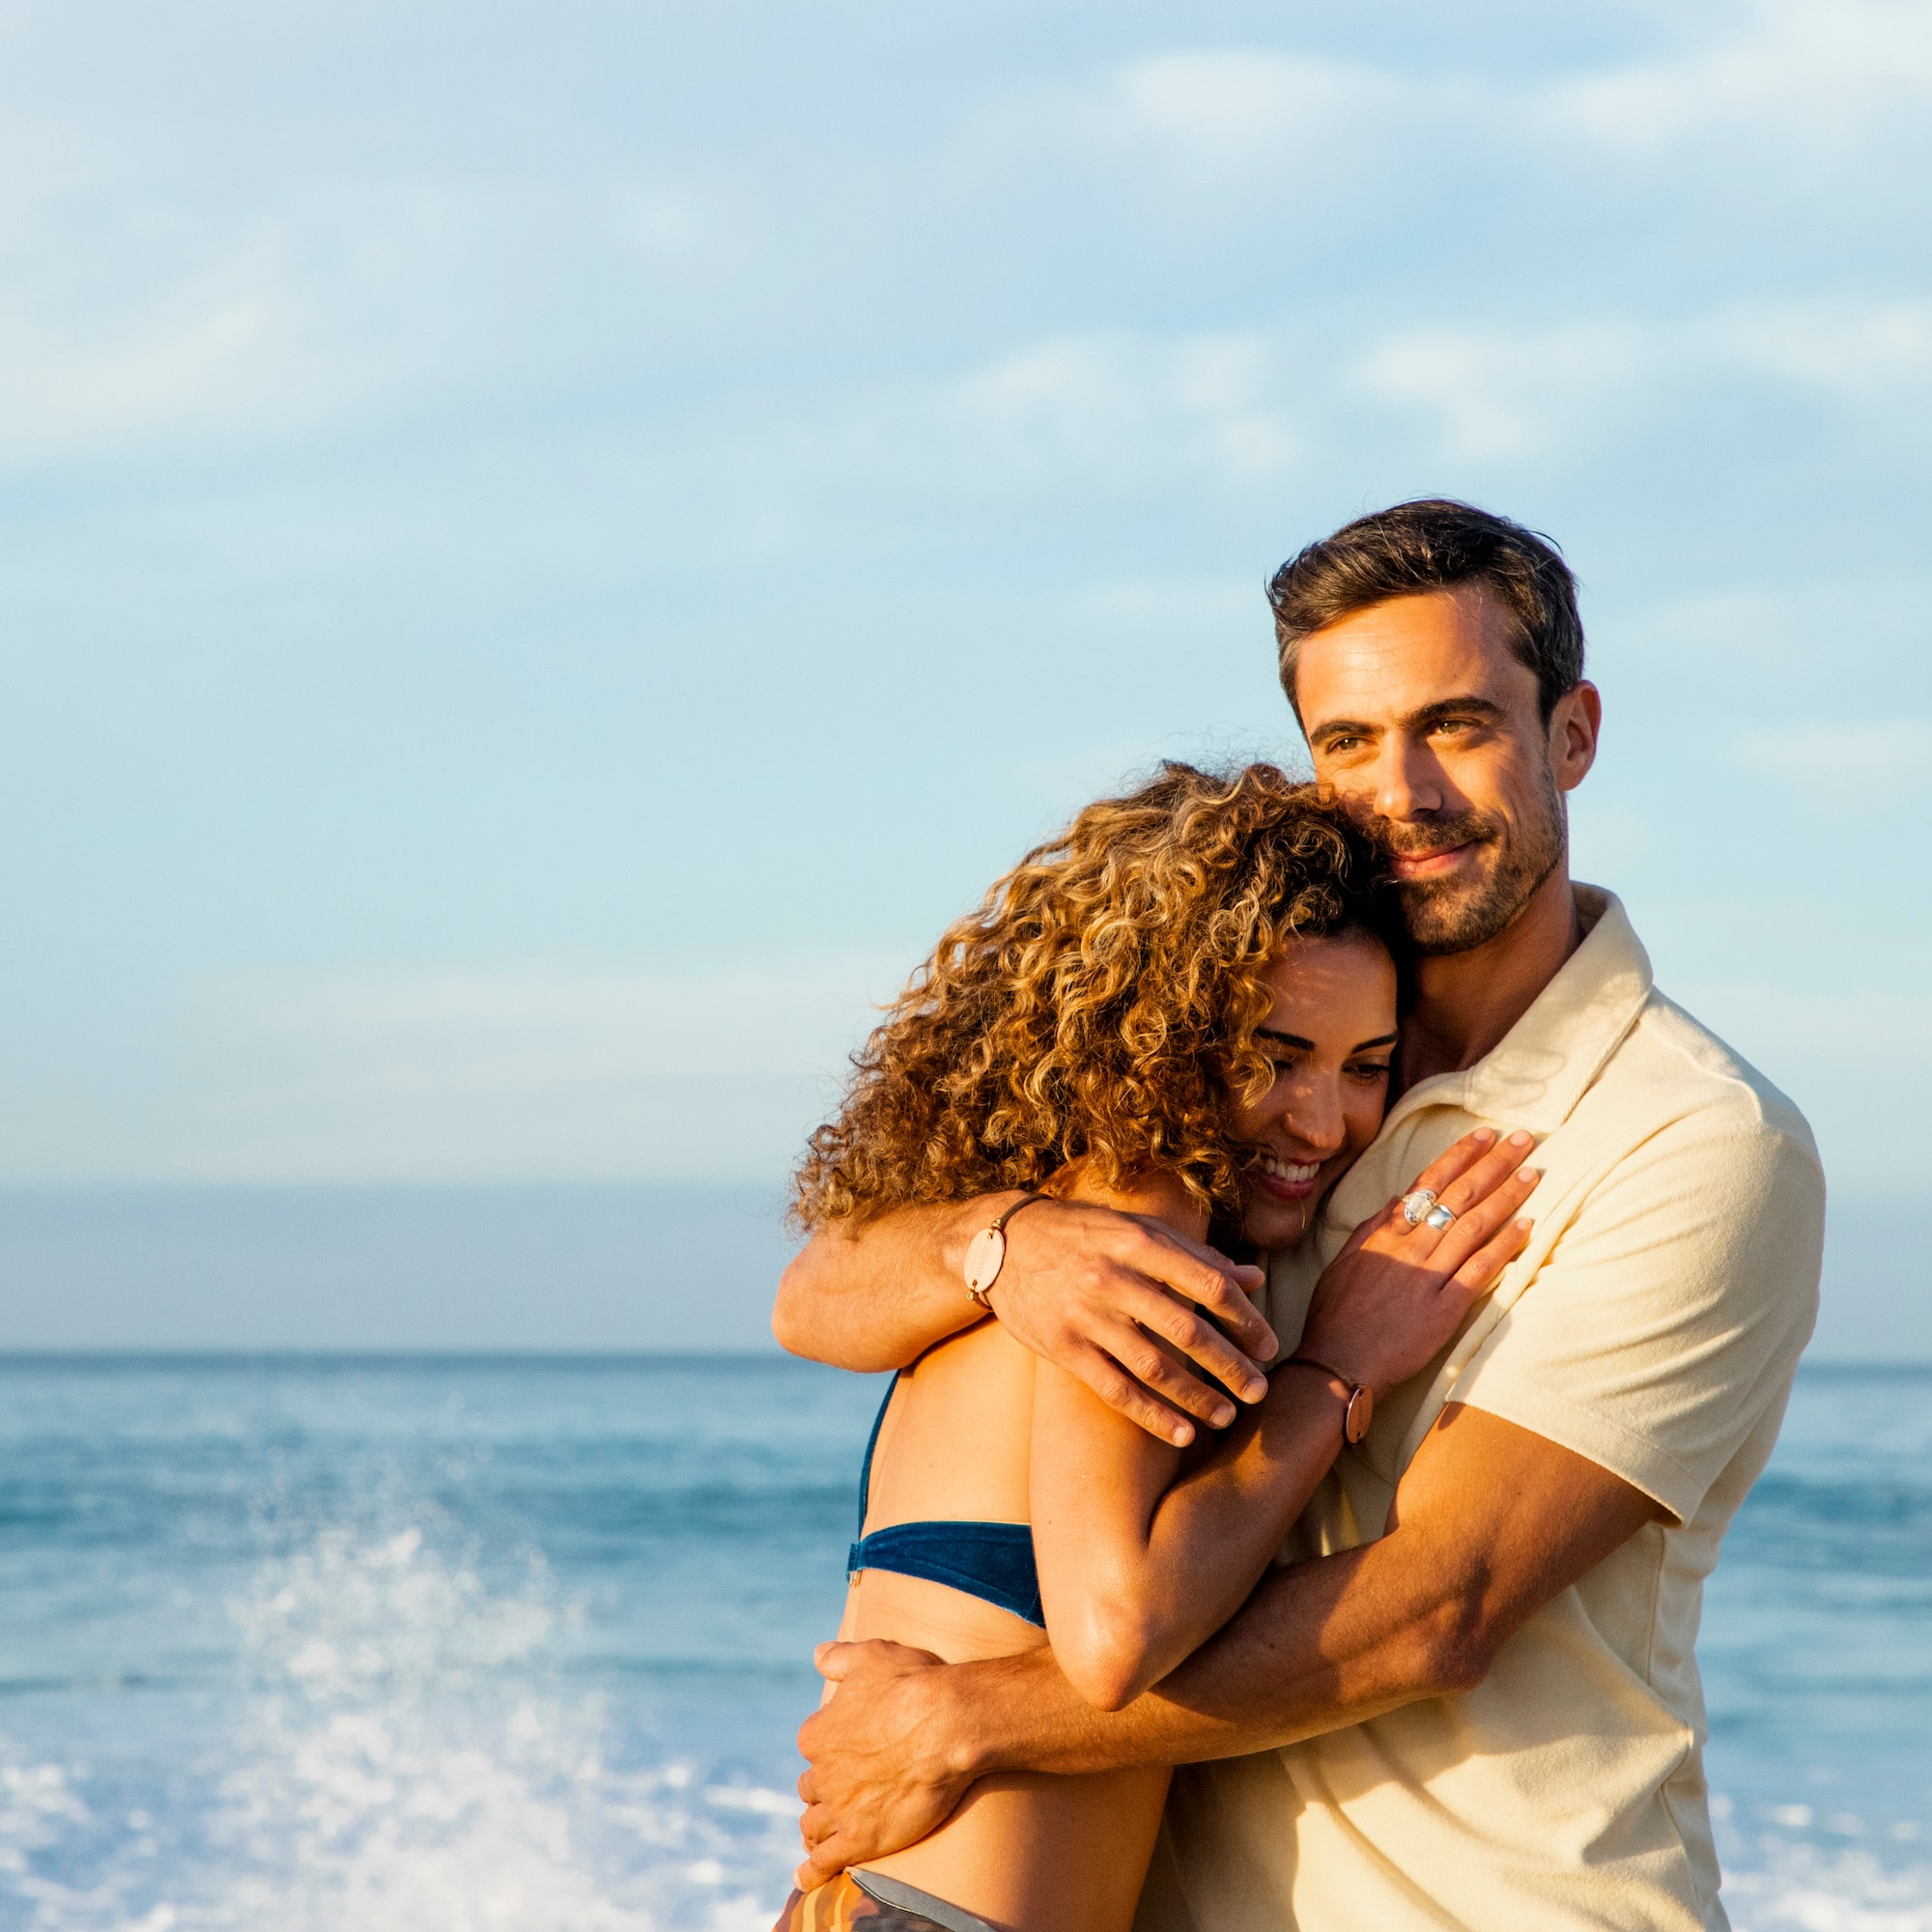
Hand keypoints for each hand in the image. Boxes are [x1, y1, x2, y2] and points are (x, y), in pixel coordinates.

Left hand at [792, 1640, 975, 1888]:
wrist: (948, 1724)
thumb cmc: (914, 1684)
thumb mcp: (872, 1656)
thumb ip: (840, 1657)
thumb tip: (818, 1655)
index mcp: (818, 1733)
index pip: (813, 1748)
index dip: (830, 1752)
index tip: (847, 1752)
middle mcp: (822, 1773)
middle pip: (813, 1789)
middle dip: (825, 1790)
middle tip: (844, 1792)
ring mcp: (840, 1809)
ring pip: (814, 1825)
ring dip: (818, 1828)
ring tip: (822, 1835)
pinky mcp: (860, 1839)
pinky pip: (823, 1863)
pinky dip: (810, 1871)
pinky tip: (805, 1876)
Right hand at [986, 1197, 1274, 1446]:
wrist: (1001, 1245)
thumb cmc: (1081, 1233)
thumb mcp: (1136, 1229)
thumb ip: (1195, 1255)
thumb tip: (1254, 1278)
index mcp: (1139, 1243)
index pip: (1209, 1285)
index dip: (1246, 1320)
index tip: (1269, 1346)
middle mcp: (1114, 1278)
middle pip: (1188, 1331)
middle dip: (1231, 1366)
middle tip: (1259, 1391)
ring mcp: (1085, 1316)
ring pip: (1154, 1367)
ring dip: (1197, 1397)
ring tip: (1227, 1416)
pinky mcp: (1063, 1347)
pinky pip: (1114, 1389)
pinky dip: (1152, 1416)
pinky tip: (1181, 1435)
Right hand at [1301, 1128, 1537, 1395]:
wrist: (1339, 1364)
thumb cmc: (1336, 1316)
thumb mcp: (1344, 1262)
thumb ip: (1372, 1228)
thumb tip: (1399, 1200)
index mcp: (1385, 1233)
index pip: (1429, 1182)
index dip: (1460, 1156)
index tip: (1485, 1136)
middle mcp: (1409, 1247)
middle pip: (1458, 1195)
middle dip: (1493, 1164)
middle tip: (1523, 1141)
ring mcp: (1428, 1276)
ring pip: (1473, 1226)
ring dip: (1506, 1197)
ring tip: (1532, 1174)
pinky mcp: (1444, 1308)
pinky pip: (1480, 1271)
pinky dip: (1504, 1246)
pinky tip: (1527, 1227)